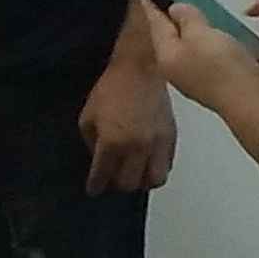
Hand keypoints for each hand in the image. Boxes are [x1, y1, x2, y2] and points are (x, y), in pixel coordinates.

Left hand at [80, 47, 178, 196]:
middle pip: (129, 184)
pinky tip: (148, 161)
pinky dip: (157, 168)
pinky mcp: (171, 137)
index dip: (95, 185)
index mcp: (112, 143)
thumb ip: (91, 142)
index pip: (102, 177)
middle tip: (113, 177)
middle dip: (118, 184)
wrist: (140, 69)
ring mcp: (156, 143)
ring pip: (154, 180)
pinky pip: (167, 164)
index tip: (94, 188)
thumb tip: (100, 157)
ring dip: (142, 181)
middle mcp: (136, 148)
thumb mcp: (87, 117)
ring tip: (135, 173)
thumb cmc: (111, 89)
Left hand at [130, 0, 258, 130]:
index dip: (152, 5)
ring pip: (217, 51)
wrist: (254, 103)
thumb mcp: (199, 34)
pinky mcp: (240, 84)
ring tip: (230, 19)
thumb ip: (187, 18)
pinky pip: (252, 63)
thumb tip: (176, 8)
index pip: (157, 25)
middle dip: (187, 22)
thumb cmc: (221, 66)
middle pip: (185, 40)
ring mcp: (214, 78)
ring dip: (226, 37)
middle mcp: (187, 70)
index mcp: (170, 58)